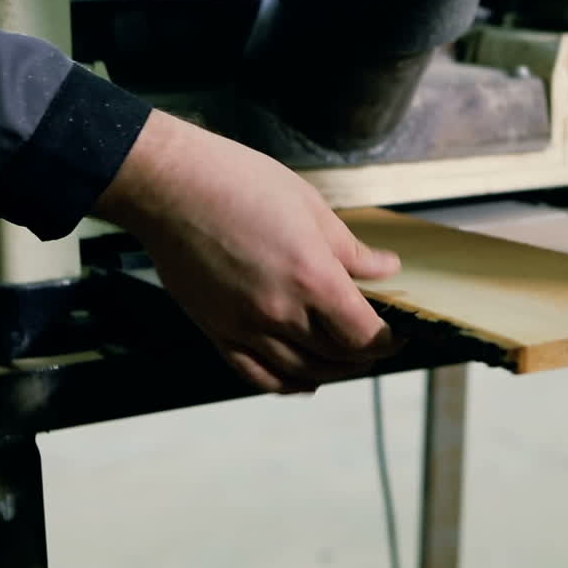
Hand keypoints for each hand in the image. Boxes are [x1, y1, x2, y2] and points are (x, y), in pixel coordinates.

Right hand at [93, 110, 402, 393]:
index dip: (387, 341)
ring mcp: (246, 327)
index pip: (364, 335)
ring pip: (302, 372)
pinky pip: (257, 376)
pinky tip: (303, 379)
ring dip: (332, 372)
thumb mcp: (311, 207)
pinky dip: (287, 384)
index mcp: (313, 278)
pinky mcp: (217, 332)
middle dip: (365, 355)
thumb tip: (387, 268)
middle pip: (338, 357)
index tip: (397, 333)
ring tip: (346, 360)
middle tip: (375, 342)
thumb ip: (351, 249)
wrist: (171, 186)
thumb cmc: (239, 183)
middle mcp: (281, 312)